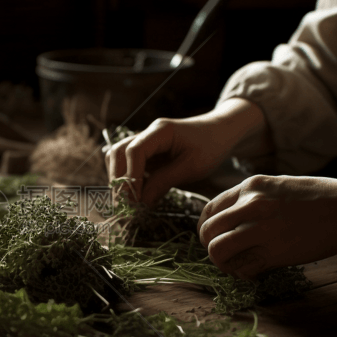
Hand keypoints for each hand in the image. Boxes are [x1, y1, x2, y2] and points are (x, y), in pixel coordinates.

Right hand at [105, 98, 268, 206]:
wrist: (219, 132)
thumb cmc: (210, 146)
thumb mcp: (191, 167)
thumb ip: (164, 182)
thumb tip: (141, 202)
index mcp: (160, 131)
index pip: (134, 151)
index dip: (130, 176)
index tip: (134, 199)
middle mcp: (146, 133)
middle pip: (117, 152)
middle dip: (118, 179)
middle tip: (125, 204)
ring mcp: (144, 141)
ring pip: (117, 157)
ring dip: (119, 178)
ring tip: (128, 200)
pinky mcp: (146, 151)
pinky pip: (128, 163)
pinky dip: (127, 178)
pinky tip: (136, 194)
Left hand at [197, 175, 336, 278]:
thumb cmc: (321, 197)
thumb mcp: (279, 185)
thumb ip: (254, 198)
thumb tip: (233, 218)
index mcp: (250, 186)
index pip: (210, 210)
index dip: (207, 228)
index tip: (216, 237)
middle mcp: (250, 204)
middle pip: (207, 231)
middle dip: (210, 247)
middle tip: (226, 255)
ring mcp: (260, 228)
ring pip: (216, 250)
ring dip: (222, 263)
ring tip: (236, 265)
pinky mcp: (273, 251)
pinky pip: (241, 267)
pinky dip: (242, 273)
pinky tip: (254, 272)